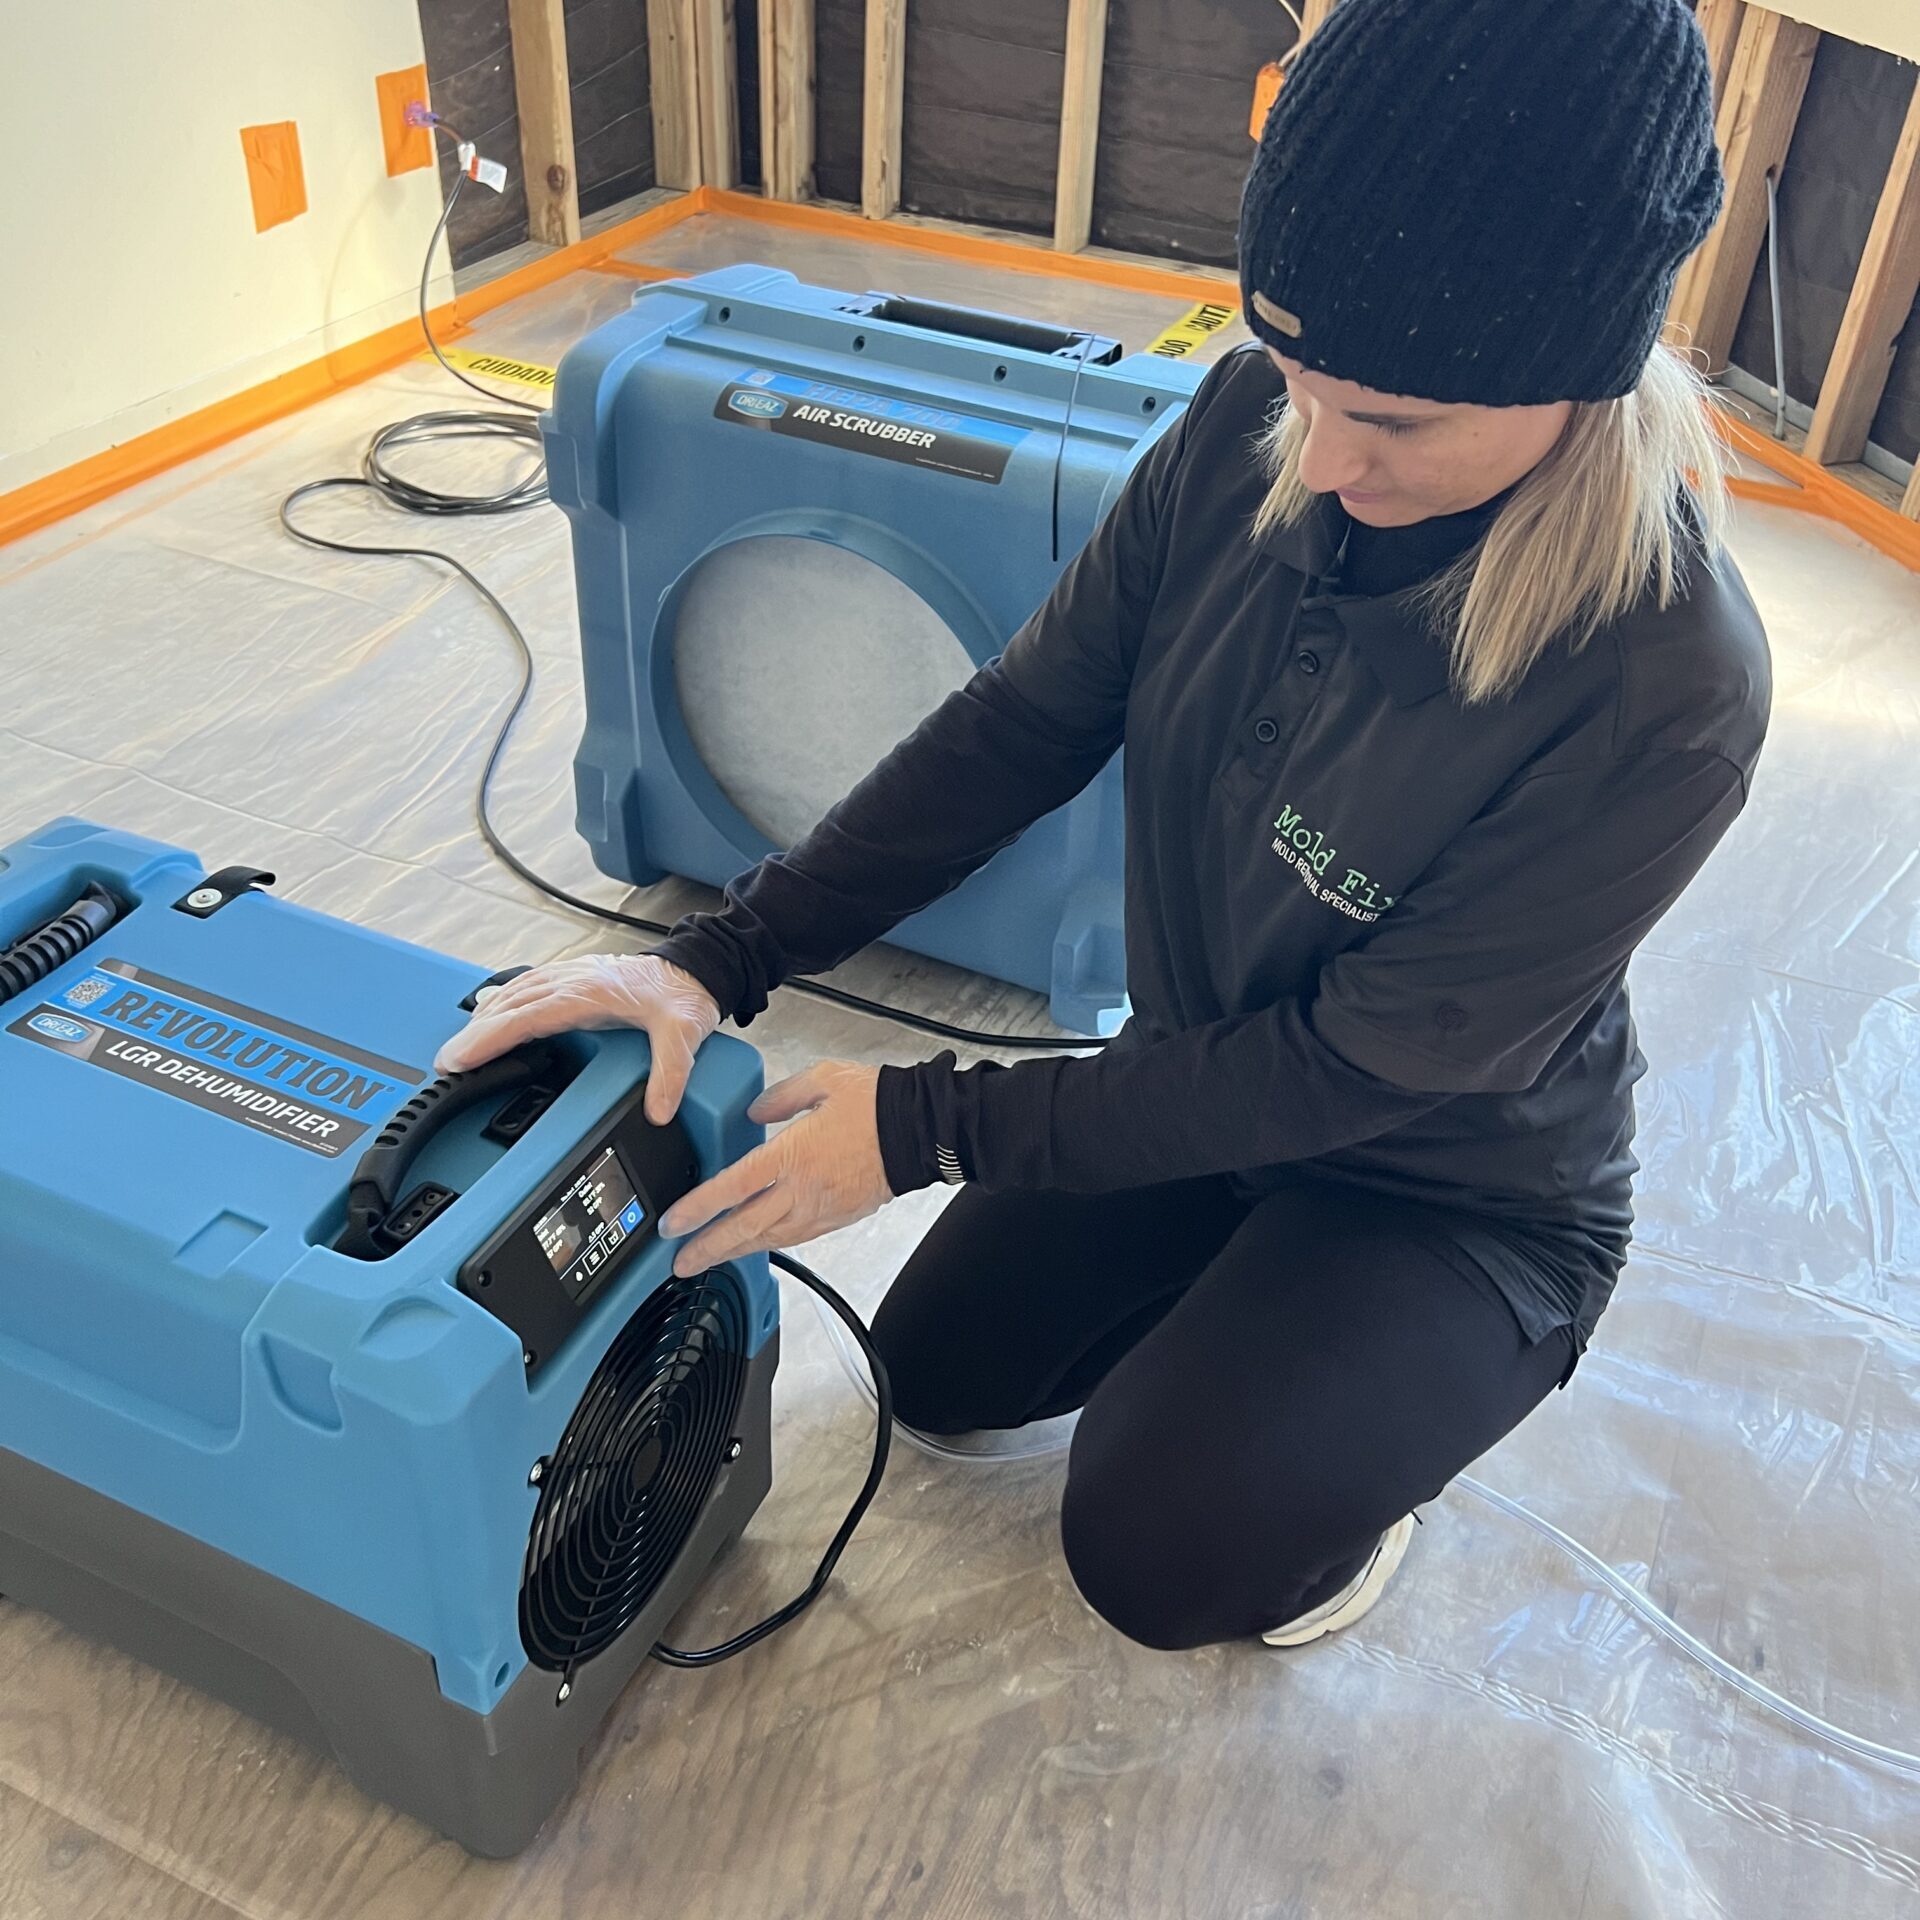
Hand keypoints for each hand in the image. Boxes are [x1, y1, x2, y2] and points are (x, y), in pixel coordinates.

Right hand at [435, 954, 719, 1124]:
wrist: (697, 966)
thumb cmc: (685, 995)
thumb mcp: (683, 1035)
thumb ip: (671, 1073)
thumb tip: (658, 1110)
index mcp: (588, 994)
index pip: (526, 1017)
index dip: (489, 1038)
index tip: (460, 1058)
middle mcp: (572, 982)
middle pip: (509, 1008)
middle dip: (472, 1035)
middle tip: (444, 1065)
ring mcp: (571, 977)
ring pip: (513, 994)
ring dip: (483, 1019)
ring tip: (459, 1047)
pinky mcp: (574, 978)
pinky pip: (526, 987)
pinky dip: (502, 1002)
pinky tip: (490, 1013)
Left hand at [661, 1061, 891, 1275]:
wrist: (920, 1131)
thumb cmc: (876, 1104)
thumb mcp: (822, 1079)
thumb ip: (780, 1096)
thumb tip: (754, 1113)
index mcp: (793, 1154)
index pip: (732, 1188)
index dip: (698, 1209)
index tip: (672, 1224)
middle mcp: (802, 1189)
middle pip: (744, 1227)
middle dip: (707, 1249)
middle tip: (679, 1262)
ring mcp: (820, 1209)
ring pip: (768, 1240)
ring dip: (734, 1253)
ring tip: (709, 1260)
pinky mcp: (837, 1218)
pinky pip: (795, 1238)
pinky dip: (768, 1245)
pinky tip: (754, 1246)